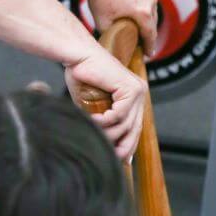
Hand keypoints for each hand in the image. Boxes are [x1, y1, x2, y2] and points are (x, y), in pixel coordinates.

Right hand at [65, 44, 146, 160]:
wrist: (77, 56)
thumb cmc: (81, 76)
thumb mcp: (93, 104)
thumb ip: (102, 121)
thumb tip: (105, 145)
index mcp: (133, 95)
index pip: (136, 127)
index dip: (128, 145)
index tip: (120, 159)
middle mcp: (139, 92)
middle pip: (135, 129)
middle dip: (122, 146)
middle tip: (110, 156)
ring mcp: (137, 90)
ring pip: (126, 124)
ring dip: (107, 132)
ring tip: (91, 130)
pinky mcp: (131, 88)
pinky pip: (120, 114)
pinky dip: (105, 121)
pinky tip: (93, 120)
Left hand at [74, 0, 158, 57]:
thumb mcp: (103, 25)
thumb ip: (114, 38)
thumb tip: (118, 50)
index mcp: (142, 12)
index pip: (150, 34)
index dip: (150, 46)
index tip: (148, 54)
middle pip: (153, 22)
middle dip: (147, 32)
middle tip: (141, 40)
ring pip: (152, 8)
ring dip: (147, 16)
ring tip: (138, 23)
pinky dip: (145, 2)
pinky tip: (138, 7)